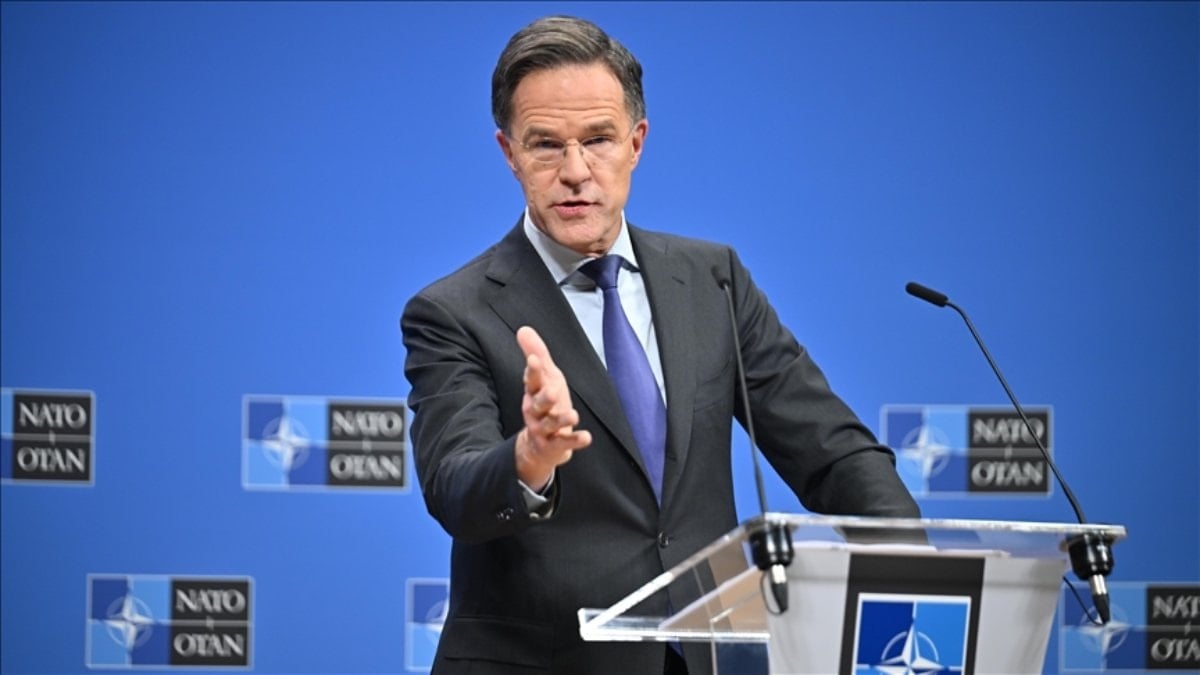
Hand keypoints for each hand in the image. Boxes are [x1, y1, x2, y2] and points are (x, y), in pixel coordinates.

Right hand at [515, 326, 591, 489]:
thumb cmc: (545, 404)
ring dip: (561, 419)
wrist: (539, 446)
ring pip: (551, 424)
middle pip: (538, 404)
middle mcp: (536, 411)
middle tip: (553, 391)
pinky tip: (587, 437)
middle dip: (545, 398)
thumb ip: (536, 354)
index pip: (531, 380)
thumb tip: (523, 329)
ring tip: (573, 414)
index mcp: (533, 392)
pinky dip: (575, 441)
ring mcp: (544, 430)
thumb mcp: (544, 378)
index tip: (535, 359)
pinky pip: (565, 443)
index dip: (533, 370)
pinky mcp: (555, 445)